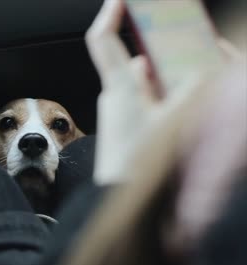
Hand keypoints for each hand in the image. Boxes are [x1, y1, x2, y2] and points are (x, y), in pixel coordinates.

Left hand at [87, 0, 215, 185]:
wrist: (121, 204)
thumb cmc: (140, 167)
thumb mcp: (176, 122)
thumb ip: (191, 88)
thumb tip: (203, 66)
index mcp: (120, 87)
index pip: (102, 41)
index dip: (110, 14)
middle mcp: (117, 96)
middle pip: (139, 60)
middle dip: (165, 50)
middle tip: (192, 44)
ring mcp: (122, 113)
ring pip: (149, 82)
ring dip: (171, 76)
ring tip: (201, 75)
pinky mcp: (130, 127)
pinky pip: (149, 102)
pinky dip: (167, 96)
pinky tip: (188, 103)